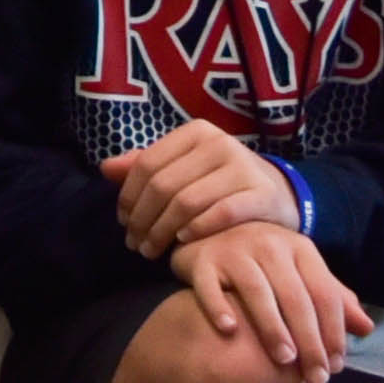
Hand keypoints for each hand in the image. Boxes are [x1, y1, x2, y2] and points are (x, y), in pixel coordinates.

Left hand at [112, 116, 304, 258]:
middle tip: (135, 245)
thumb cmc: (221, 183)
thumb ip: (148, 167)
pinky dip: (197, 229)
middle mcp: (219, 143)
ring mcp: (243, 167)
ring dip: (163, 232)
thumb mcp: (186, 168)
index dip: (128, 196)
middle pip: (164, 185)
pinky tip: (184, 241)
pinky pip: (221, 214)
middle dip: (142, 219)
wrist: (278, 194)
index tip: (122, 222)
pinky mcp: (261, 193)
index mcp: (196, 132)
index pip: (148, 164)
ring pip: (187, 202)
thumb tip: (105, 169)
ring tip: (152, 250)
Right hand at [169, 218, 374, 382]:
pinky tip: (230, 331)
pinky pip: (210, 286)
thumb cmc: (266, 262)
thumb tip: (367, 328)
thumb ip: (332, 299)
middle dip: (309, 340)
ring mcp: (235, 250)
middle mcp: (270, 245)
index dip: (333, 331)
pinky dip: (219, 307)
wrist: (214, 230)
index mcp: (300, 249)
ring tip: (284, 360)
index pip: (324, 293)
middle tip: (316, 377)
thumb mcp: (302, 273)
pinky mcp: (204, 260)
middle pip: (295, 297)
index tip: (337, 366)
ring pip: (257, 291)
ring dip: (272, 327)